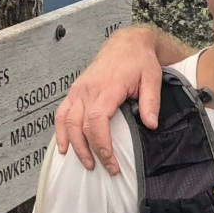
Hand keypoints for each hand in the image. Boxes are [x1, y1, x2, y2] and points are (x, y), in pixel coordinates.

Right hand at [53, 26, 165, 174]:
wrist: (127, 43)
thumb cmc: (139, 61)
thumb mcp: (152, 78)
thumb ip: (151, 102)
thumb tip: (151, 124)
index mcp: (107, 87)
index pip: (97, 120)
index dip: (101, 143)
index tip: (110, 161)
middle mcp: (88, 90)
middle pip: (80, 126)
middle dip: (90, 151)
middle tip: (105, 168)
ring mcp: (79, 90)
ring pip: (68, 122)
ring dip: (74, 145)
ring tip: (86, 163)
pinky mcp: (75, 91)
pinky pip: (62, 113)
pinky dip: (61, 131)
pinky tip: (64, 147)